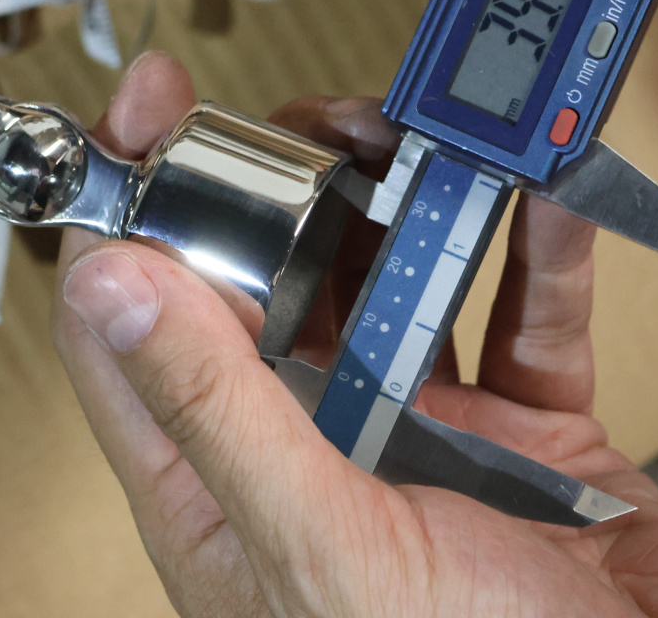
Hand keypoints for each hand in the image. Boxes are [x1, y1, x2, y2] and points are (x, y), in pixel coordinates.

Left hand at [53, 51, 657, 617]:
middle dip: (291, 191)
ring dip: (412, 205)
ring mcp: (431, 442)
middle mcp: (320, 460)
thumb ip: (217, 412)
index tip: (149, 113)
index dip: (132, 217)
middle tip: (319, 119)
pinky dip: (544, 251)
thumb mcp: (321, 545)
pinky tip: (545, 195)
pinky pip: (531, 318)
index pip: (143, 339)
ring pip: (401, 287)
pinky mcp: (536, 439)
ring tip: (421, 138)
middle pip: (275, 289)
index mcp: (232, 499)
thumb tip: (112, 283)